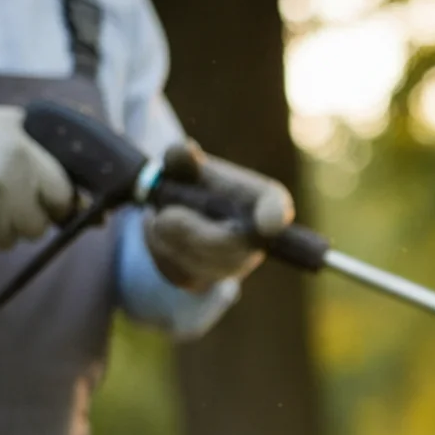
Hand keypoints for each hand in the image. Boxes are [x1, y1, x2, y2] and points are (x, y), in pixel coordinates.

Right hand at [0, 91, 75, 262]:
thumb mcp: (19, 127)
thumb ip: (59, 157)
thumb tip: (102, 208)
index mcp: (24, 156)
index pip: (63, 201)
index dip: (52, 201)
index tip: (37, 193)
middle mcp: (3, 184)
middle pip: (37, 227)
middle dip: (24, 216)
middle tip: (0, 196)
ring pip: (9, 242)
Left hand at [143, 141, 294, 291]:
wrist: (178, 212)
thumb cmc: (194, 182)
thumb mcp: (187, 164)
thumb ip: (182, 158)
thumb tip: (184, 152)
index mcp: (262, 200)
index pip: (275, 207)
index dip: (275, 214)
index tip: (272, 222)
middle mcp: (258, 240)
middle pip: (228, 247)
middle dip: (190, 232)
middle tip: (163, 216)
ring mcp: (233, 266)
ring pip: (196, 262)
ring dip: (168, 239)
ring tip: (162, 218)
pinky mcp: (204, 283)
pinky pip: (176, 273)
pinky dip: (159, 252)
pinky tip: (161, 237)